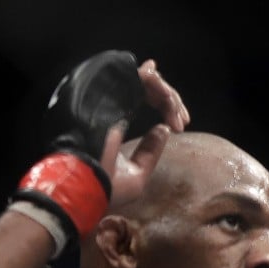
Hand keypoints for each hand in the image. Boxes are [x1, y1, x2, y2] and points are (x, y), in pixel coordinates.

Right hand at [100, 60, 190, 208]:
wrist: (85, 185)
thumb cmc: (106, 187)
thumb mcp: (136, 174)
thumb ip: (150, 152)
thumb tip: (164, 129)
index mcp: (115, 119)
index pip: (143, 98)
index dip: (164, 104)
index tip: (180, 124)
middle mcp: (112, 105)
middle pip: (148, 87)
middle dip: (171, 101)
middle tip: (183, 120)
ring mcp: (111, 98)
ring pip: (149, 81)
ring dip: (169, 98)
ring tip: (179, 120)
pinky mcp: (112, 93)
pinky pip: (143, 79)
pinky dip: (160, 90)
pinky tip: (170, 105)